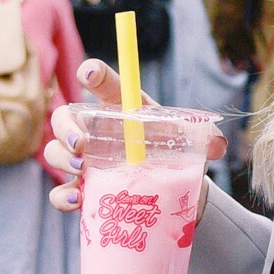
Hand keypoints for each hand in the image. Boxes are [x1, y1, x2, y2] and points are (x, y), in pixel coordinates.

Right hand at [45, 60, 226, 212]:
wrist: (174, 193)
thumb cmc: (175, 154)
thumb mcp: (192, 143)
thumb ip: (207, 139)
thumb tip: (217, 144)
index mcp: (121, 109)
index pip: (104, 84)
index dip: (93, 73)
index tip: (90, 74)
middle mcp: (95, 132)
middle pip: (65, 117)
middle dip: (65, 127)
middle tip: (81, 143)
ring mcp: (84, 162)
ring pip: (56, 152)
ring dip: (62, 158)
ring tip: (80, 168)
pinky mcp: (82, 191)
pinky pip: (59, 192)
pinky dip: (62, 196)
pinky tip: (77, 200)